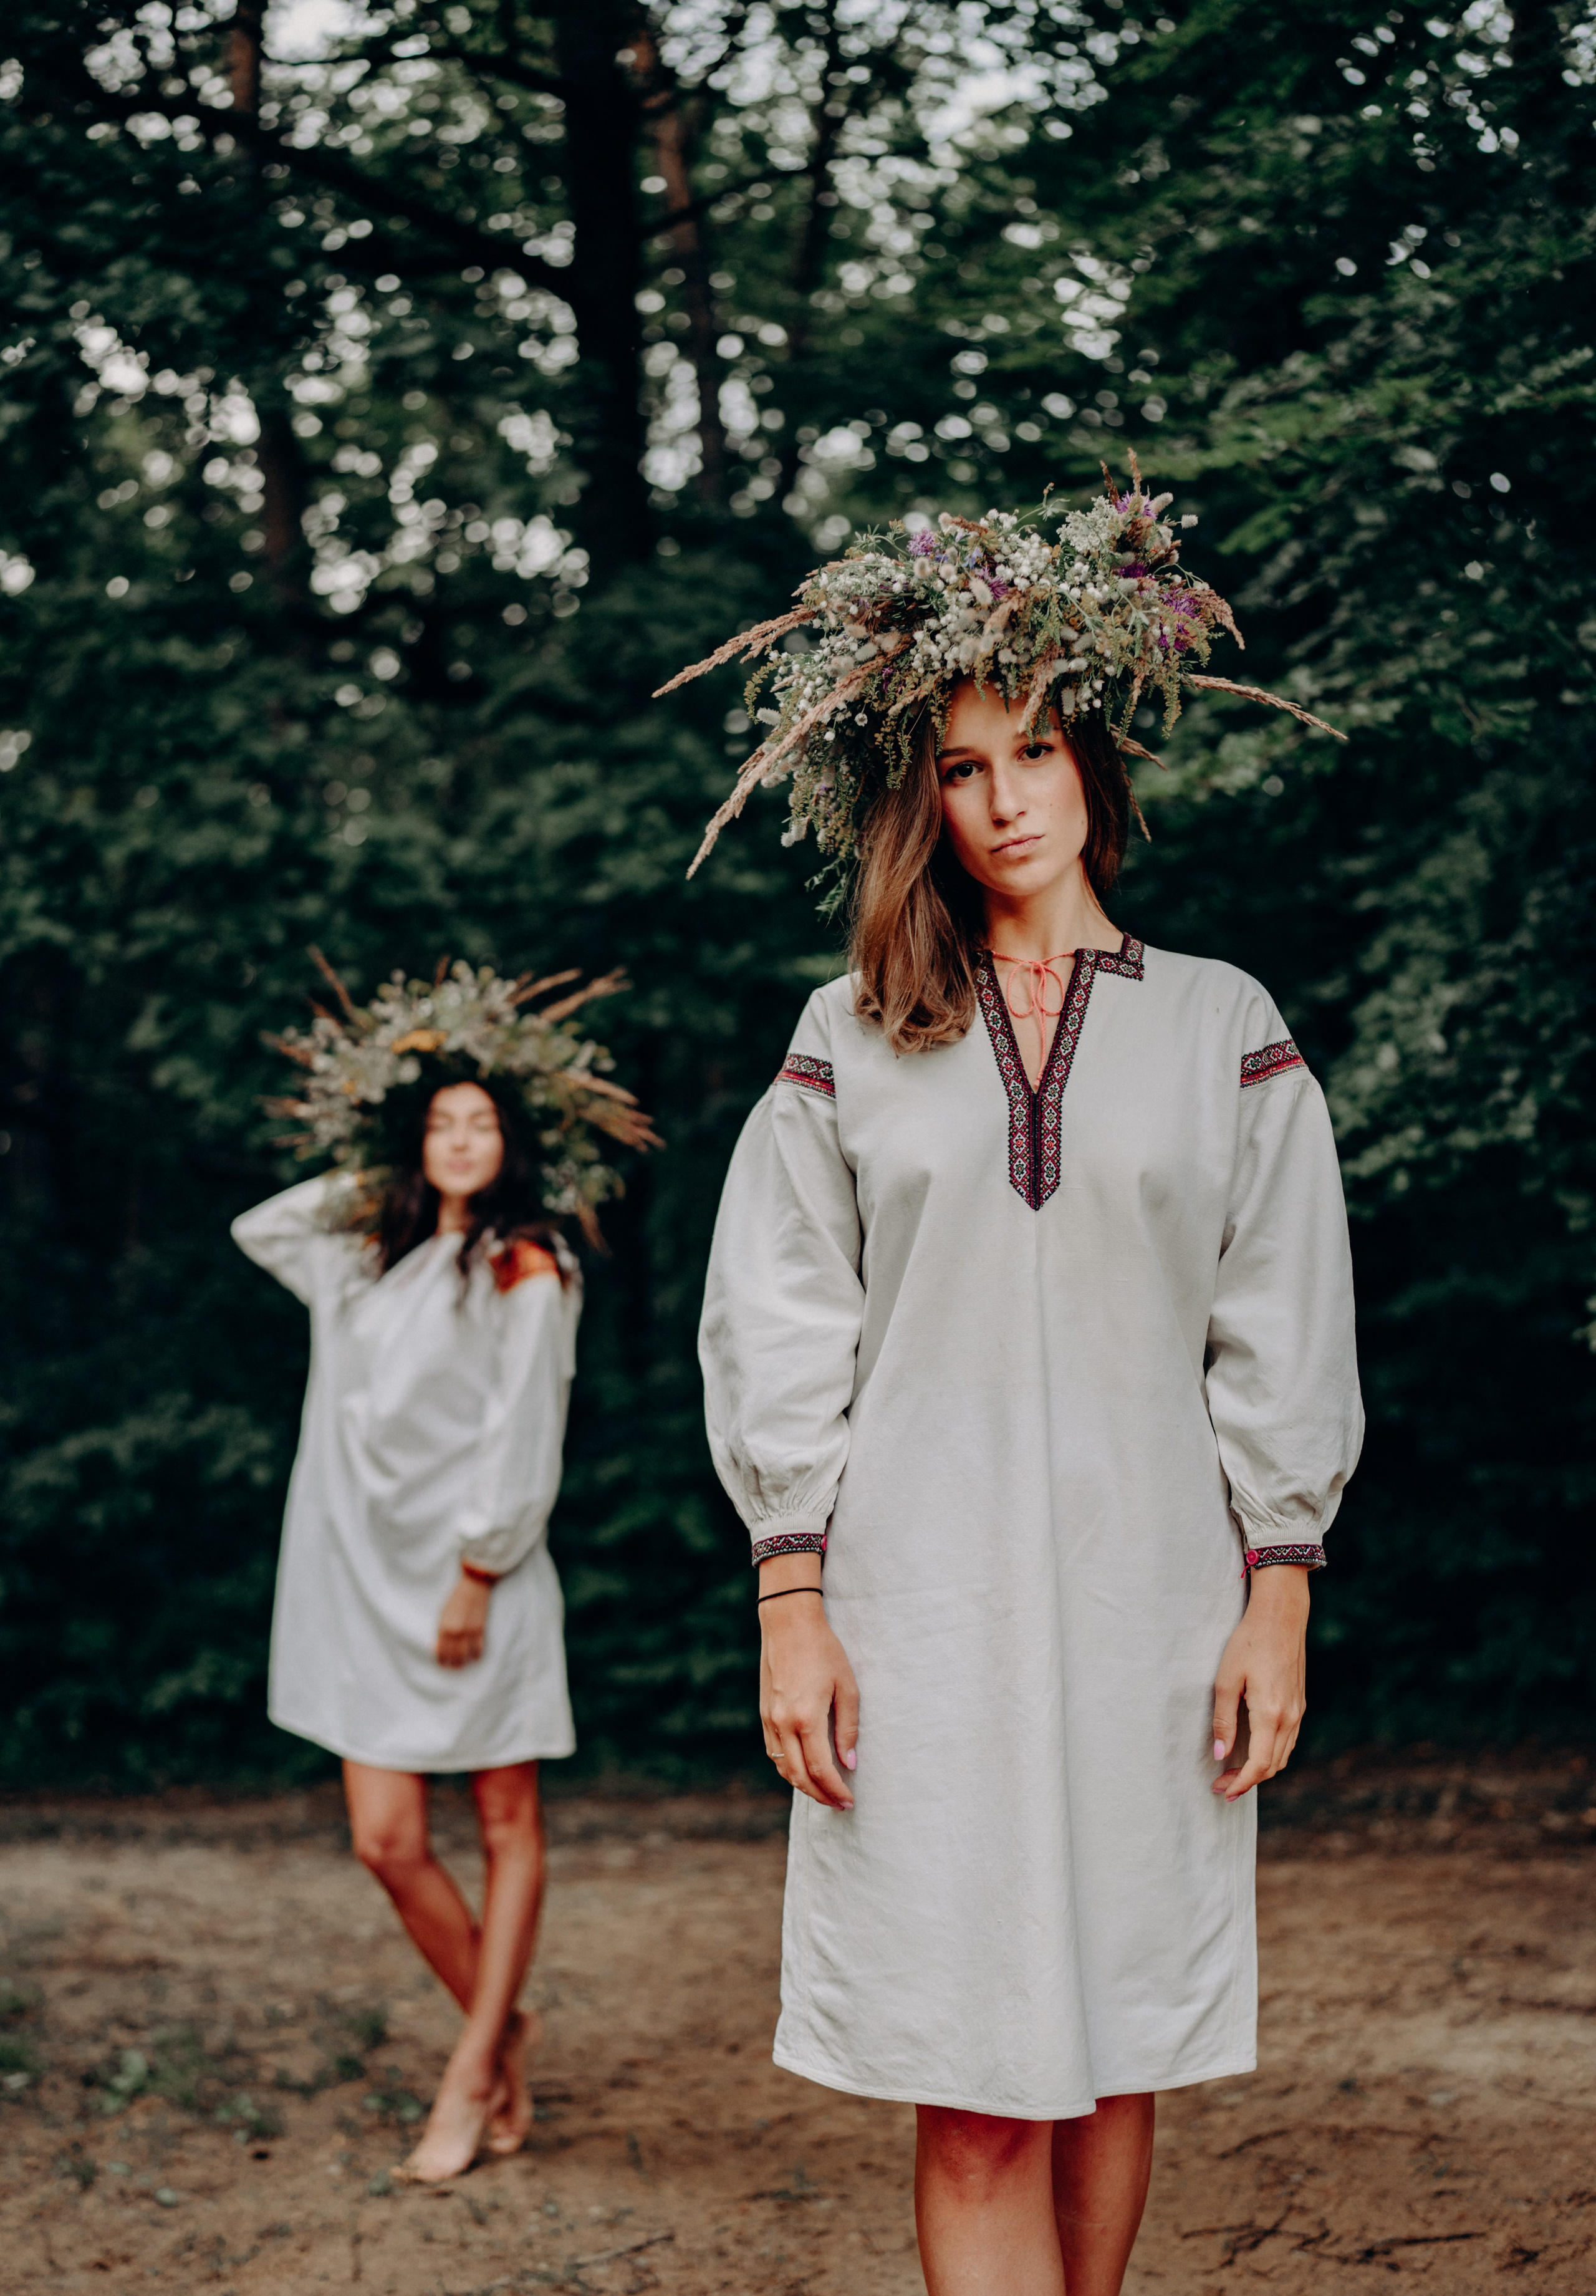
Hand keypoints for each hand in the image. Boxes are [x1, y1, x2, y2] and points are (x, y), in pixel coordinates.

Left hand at [436, 1570, 492, 1667]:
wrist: (474, 1585)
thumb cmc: (456, 1598)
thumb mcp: (443, 1613)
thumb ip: (440, 1630)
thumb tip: (437, 1646)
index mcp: (443, 1627)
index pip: (441, 1651)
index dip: (441, 1660)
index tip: (442, 1663)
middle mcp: (456, 1632)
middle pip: (453, 1656)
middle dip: (452, 1664)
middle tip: (451, 1667)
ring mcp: (469, 1631)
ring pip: (465, 1655)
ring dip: (463, 1663)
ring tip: (461, 1665)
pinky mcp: (481, 1630)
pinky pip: (479, 1649)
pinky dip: (476, 1656)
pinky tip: (474, 1657)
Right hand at [758, 1561, 858, 1810]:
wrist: (788, 1624)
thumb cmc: (824, 1651)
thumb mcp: (847, 1687)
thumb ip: (848, 1729)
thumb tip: (849, 1763)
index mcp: (806, 1718)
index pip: (821, 1770)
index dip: (836, 1790)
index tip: (850, 1801)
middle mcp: (783, 1723)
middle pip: (799, 1777)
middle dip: (820, 1796)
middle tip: (839, 1804)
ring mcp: (769, 1719)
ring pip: (783, 1767)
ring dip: (803, 1786)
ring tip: (824, 1792)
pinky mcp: (764, 1713)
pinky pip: (774, 1752)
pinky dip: (789, 1768)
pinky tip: (804, 1769)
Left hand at [1211, 1564, 1308, 1800]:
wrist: (1281, 1616)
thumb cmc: (1248, 1643)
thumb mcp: (1226, 1680)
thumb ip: (1223, 1721)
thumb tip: (1220, 1754)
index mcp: (1271, 1714)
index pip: (1259, 1765)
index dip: (1240, 1784)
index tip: (1222, 1792)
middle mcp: (1290, 1718)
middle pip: (1273, 1766)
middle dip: (1247, 1781)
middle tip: (1221, 1785)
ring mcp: (1298, 1711)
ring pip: (1283, 1755)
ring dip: (1261, 1770)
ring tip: (1234, 1773)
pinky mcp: (1299, 1703)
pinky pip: (1288, 1741)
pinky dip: (1272, 1754)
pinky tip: (1254, 1750)